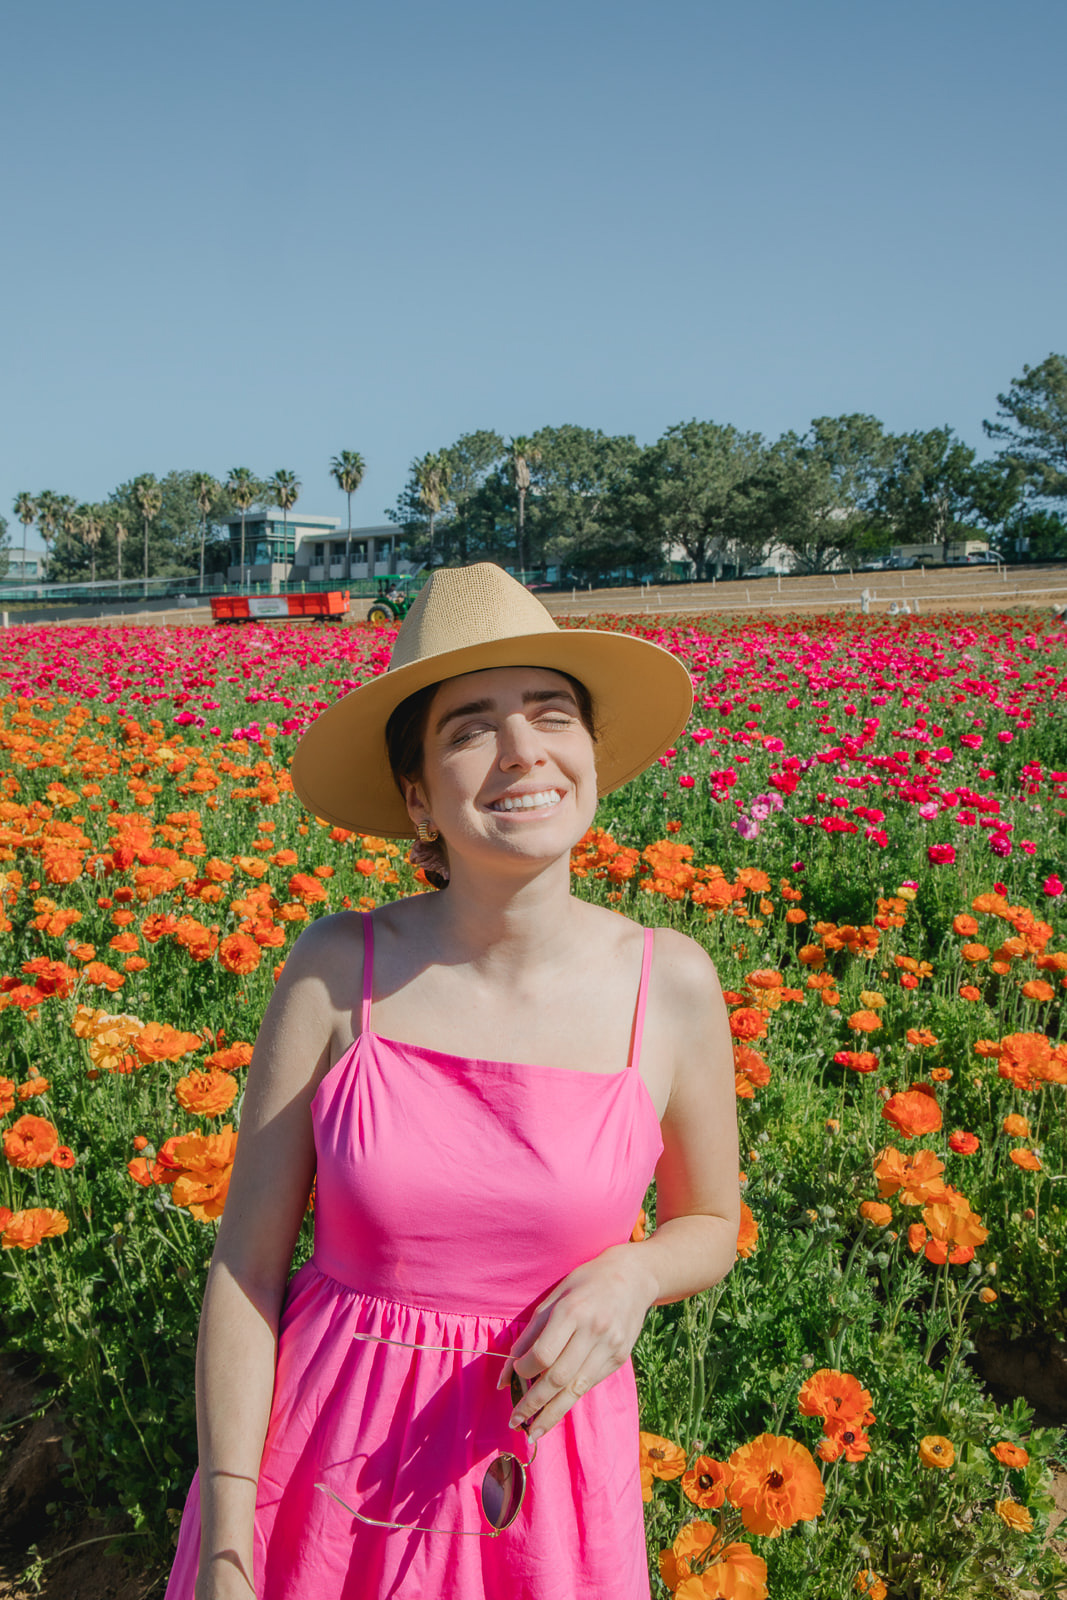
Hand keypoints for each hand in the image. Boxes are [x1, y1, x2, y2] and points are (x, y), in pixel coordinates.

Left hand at [500, 1244, 658, 1440]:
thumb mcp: (553, 1298)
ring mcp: (609, 1346)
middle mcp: (593, 1331)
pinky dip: (570, 1398)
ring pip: (576, 1389)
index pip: (544, 1354)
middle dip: (534, 1403)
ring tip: (533, 1432)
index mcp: (572, 1311)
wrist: (631, 1278)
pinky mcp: (619, 1358)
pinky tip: (555, 1411)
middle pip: (558, 1377)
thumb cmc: (584, 1284)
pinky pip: (589, 1384)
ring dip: (551, 1414)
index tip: (516, 1375)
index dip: (525, 1370)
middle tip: (515, 1421)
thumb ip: (529, 1335)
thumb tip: (506, 1373)